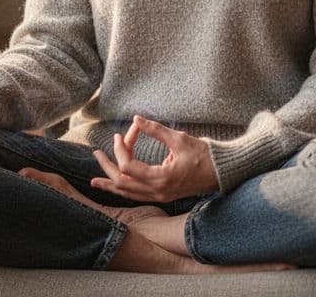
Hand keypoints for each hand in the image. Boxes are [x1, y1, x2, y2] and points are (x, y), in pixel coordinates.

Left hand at [90, 115, 219, 202]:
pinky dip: (123, 190)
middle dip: (107, 167)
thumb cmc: (203, 155)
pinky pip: (136, 196)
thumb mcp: (179, 139)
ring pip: (127, 194)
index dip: (120, 149)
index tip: (120, 135)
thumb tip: (136, 119)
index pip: (128, 167)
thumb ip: (156, 130)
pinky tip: (115, 186)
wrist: (221, 173)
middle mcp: (157, 192)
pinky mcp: (162, 196)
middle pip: (122, 183)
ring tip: (95, 180)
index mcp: (161, 178)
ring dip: (111, 184)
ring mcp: (159, 197)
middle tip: (96, 153)